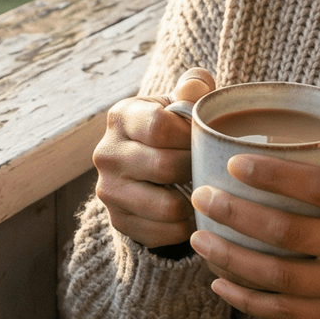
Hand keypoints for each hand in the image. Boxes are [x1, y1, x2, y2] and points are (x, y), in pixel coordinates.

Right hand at [92, 68, 215, 248]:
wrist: (145, 166)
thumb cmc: (171, 128)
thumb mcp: (179, 104)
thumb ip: (193, 88)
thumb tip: (196, 85)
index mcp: (121, 117)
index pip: (158, 127)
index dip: (190, 136)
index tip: (205, 139)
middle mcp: (106, 154)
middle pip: (164, 167)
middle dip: (196, 168)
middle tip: (212, 168)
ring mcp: (109, 191)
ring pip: (167, 206)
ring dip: (195, 201)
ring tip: (206, 190)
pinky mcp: (118, 221)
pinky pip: (165, 233)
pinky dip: (186, 226)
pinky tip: (194, 211)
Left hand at [189, 150, 319, 318]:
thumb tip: (296, 125)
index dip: (274, 176)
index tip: (235, 163)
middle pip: (290, 234)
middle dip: (237, 215)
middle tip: (202, 197)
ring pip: (280, 278)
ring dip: (232, 259)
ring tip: (199, 239)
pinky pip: (286, 313)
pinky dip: (248, 300)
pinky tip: (219, 283)